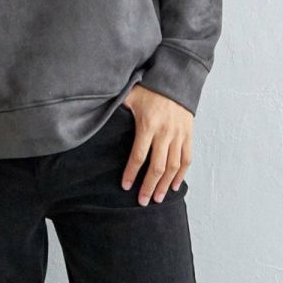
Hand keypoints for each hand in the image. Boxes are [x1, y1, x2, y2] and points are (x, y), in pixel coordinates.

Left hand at [120, 86, 192, 204]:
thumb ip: (116, 107)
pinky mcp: (188, 135)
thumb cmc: (150, 89)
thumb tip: (94, 112)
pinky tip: (174, 186)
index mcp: (148, 125)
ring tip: (157, 198)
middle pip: (157, 166)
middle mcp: (165, 132)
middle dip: (149, 186)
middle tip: (143, 201)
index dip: (131, 173)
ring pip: (173, 166)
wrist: (177, 81)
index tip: (125, 187)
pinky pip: (187, 159)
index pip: (138, 155)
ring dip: (165, 185)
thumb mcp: (130, 96)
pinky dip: (181, 175)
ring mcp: (179, 135)